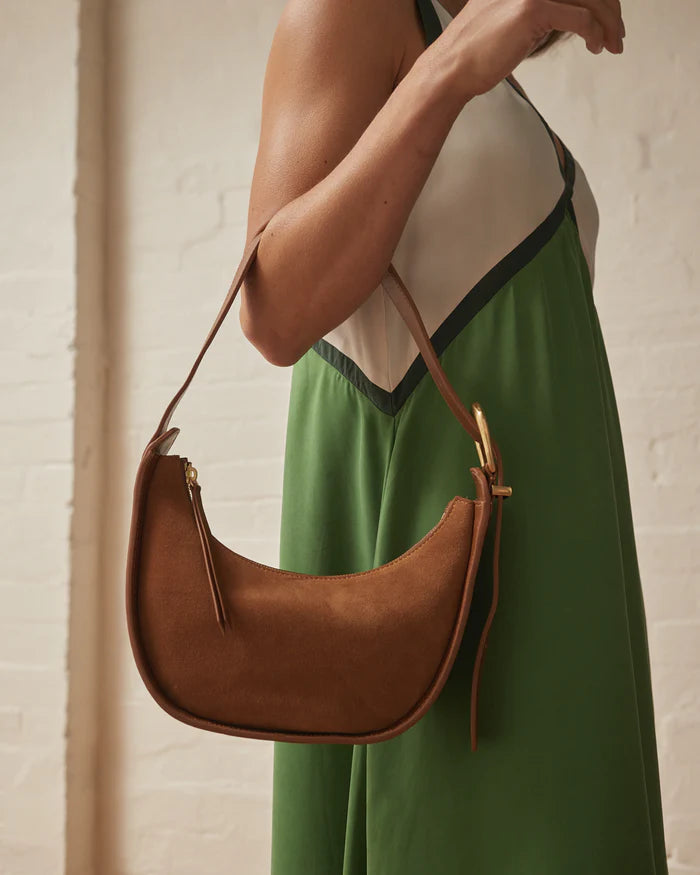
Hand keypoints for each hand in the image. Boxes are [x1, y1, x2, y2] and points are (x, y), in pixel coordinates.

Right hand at [442, 0, 624, 98]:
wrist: (451, 69)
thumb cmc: (477, 52)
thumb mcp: (510, 18)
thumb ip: (539, 9)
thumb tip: (572, 15)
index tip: (609, 16)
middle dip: (611, 9)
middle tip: (618, 34)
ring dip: (608, 24)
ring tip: (613, 45)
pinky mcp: (533, 8)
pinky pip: (580, 18)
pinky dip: (594, 33)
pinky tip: (595, 47)